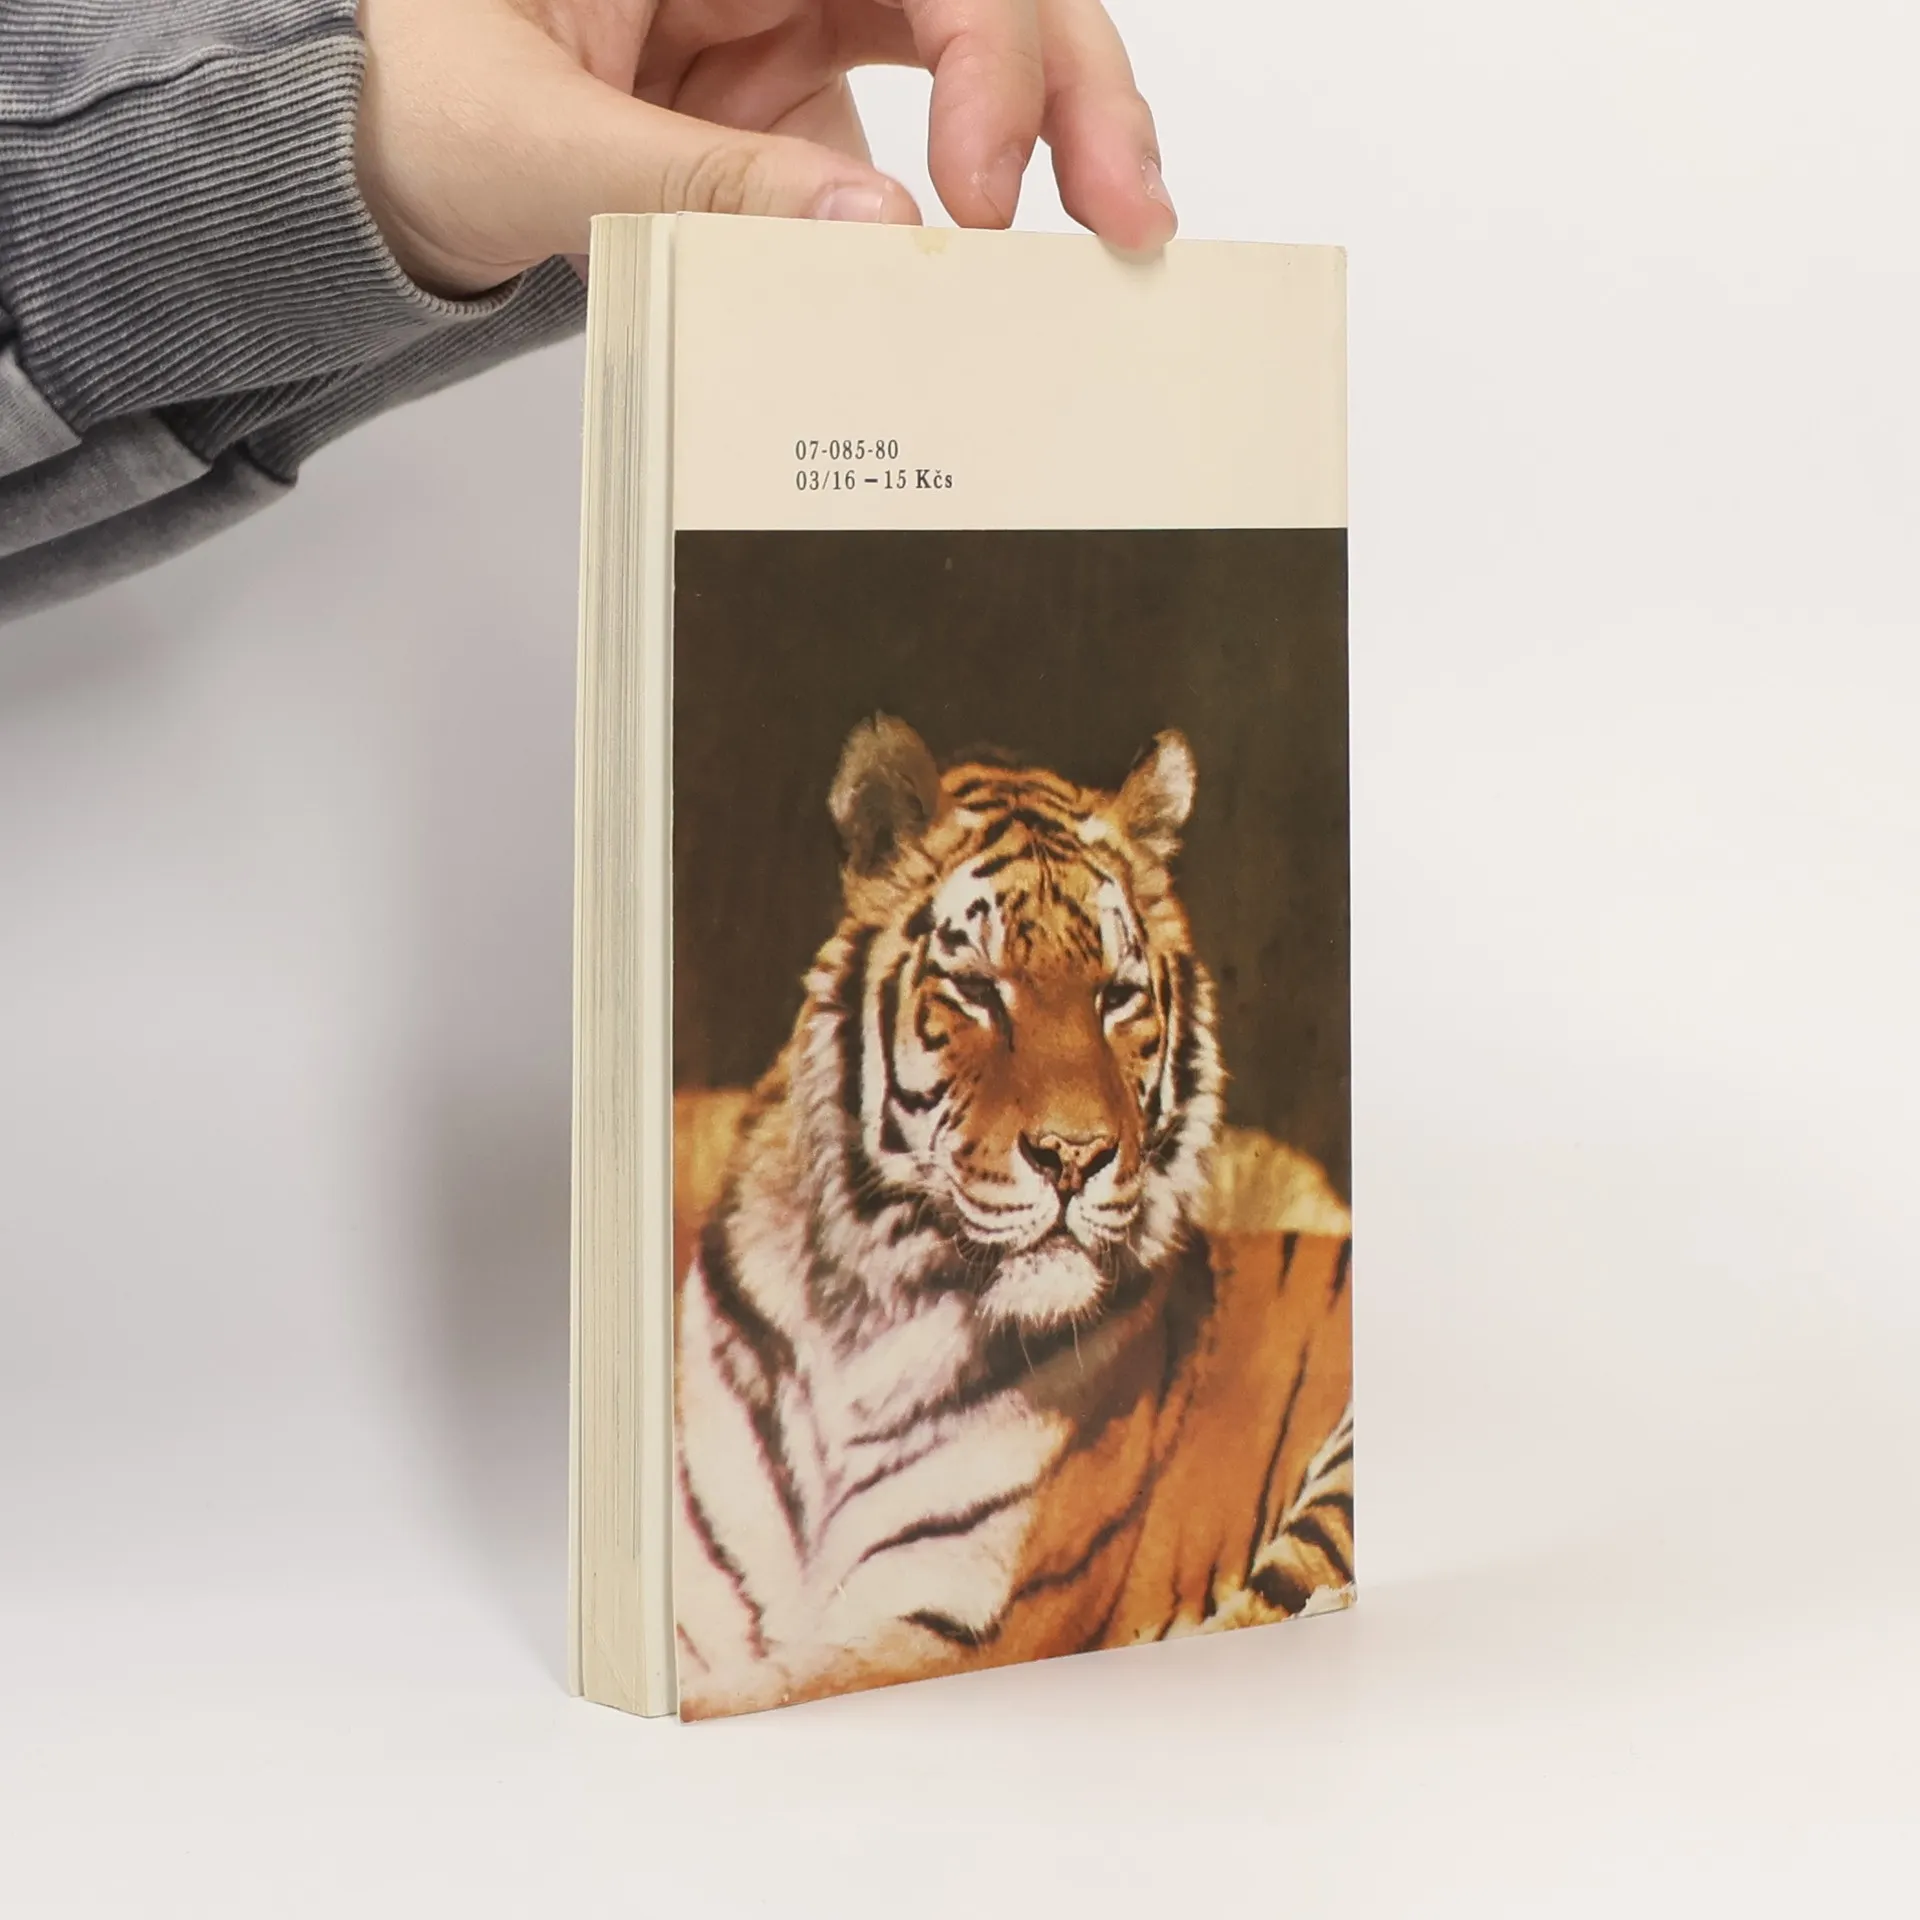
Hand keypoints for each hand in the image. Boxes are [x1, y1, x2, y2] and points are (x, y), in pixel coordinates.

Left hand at [355, 0, 1176, 297]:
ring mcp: (802, 14)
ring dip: (1062, 129)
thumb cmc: (414, 104)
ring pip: (979, 39)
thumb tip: (882, 239)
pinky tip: (1015, 260)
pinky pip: (925, 127)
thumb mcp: (530, 141)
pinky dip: (985, 188)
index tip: (977, 196)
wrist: (377, 159)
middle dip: (1071, 82)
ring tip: (1122, 234)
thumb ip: (700, 188)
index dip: (983, 54)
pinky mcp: (805, 95)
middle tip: (1129, 212)